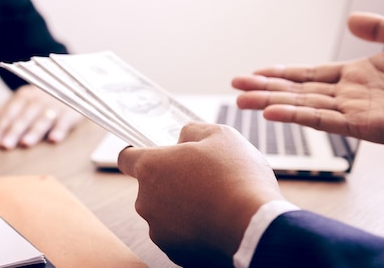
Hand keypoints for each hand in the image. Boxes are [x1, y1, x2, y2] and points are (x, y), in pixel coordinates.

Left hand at [0, 85, 82, 148]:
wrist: (73, 84)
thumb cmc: (43, 98)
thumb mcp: (24, 99)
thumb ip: (5, 111)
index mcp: (25, 95)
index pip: (10, 112)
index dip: (1, 126)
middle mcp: (39, 99)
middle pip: (25, 116)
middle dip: (14, 131)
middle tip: (5, 145)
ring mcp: (56, 105)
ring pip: (43, 119)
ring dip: (34, 131)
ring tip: (25, 144)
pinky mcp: (72, 111)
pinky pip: (65, 121)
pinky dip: (60, 129)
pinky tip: (54, 139)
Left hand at [118, 123, 282, 267]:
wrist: (258, 229)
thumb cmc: (238, 178)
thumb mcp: (220, 135)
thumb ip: (192, 131)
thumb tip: (183, 138)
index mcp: (150, 167)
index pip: (126, 157)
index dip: (139, 153)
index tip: (154, 155)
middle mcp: (146, 200)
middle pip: (150, 185)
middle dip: (171, 180)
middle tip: (202, 177)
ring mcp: (158, 229)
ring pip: (165, 212)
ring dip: (182, 206)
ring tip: (214, 202)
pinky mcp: (174, 252)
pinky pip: (178, 235)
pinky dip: (192, 229)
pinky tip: (216, 222)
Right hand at [232, 11, 383, 145]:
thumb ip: (381, 29)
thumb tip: (350, 19)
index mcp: (359, 77)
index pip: (311, 75)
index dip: (283, 72)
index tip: (257, 71)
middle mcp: (352, 96)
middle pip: (299, 90)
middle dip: (265, 87)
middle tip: (235, 85)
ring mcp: (357, 112)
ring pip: (304, 106)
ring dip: (271, 102)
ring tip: (241, 99)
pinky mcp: (366, 127)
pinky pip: (324, 121)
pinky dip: (296, 116)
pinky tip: (271, 111)